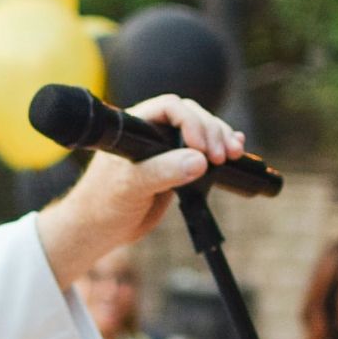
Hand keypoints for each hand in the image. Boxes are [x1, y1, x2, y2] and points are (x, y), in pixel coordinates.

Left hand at [37, 95, 242, 287]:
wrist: (101, 230)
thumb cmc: (102, 204)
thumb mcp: (131, 187)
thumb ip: (162, 172)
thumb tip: (198, 161)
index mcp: (135, 126)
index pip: (170, 107)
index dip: (191, 121)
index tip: (201, 147)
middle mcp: (151, 132)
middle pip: (192, 117)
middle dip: (212, 132)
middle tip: (223, 156)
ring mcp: (165, 150)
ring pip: (201, 133)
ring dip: (221, 141)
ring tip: (233, 155)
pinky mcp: (177, 167)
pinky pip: (203, 153)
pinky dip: (221, 150)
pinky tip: (236, 151)